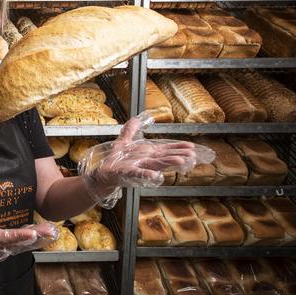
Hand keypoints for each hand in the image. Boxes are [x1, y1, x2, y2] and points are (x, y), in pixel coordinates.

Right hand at [0, 188, 57, 281]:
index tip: (31, 233)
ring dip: (36, 240)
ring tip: (51, 231)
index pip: (1, 239)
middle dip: (34, 238)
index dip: (17, 237)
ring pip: (19, 247)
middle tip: (50, 230)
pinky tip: (42, 234)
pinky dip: (30, 242)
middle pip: (16, 244)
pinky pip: (17, 247)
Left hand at [79, 111, 213, 207]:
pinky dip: (147, 174)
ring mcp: (138, 167)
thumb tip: (135, 119)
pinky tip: (156, 176)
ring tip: (181, 161)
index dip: (177, 147)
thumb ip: (130, 131)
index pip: (165, 149)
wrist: (103, 173)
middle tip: (192, 155)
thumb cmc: (115, 160)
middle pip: (164, 157)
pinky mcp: (129, 173)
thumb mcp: (123, 142)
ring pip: (156, 164)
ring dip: (168, 163)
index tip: (191, 147)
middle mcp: (146, 160)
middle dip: (178, 155)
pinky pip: (139, 174)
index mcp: (146, 153)